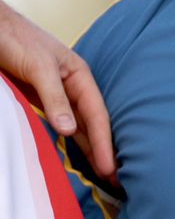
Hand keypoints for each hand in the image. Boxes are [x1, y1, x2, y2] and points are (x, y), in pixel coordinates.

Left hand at [0, 1, 115, 181]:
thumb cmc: (16, 38)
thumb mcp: (39, 67)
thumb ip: (55, 98)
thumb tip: (70, 130)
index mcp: (79, 75)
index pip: (97, 115)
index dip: (103, 142)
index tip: (109, 169)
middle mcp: (71, 86)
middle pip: (92, 122)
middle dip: (103, 149)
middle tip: (114, 179)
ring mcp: (55, 93)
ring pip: (76, 125)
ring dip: (87, 147)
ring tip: (100, 172)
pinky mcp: (38, 98)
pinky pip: (57, 123)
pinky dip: (67, 139)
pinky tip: (72, 153)